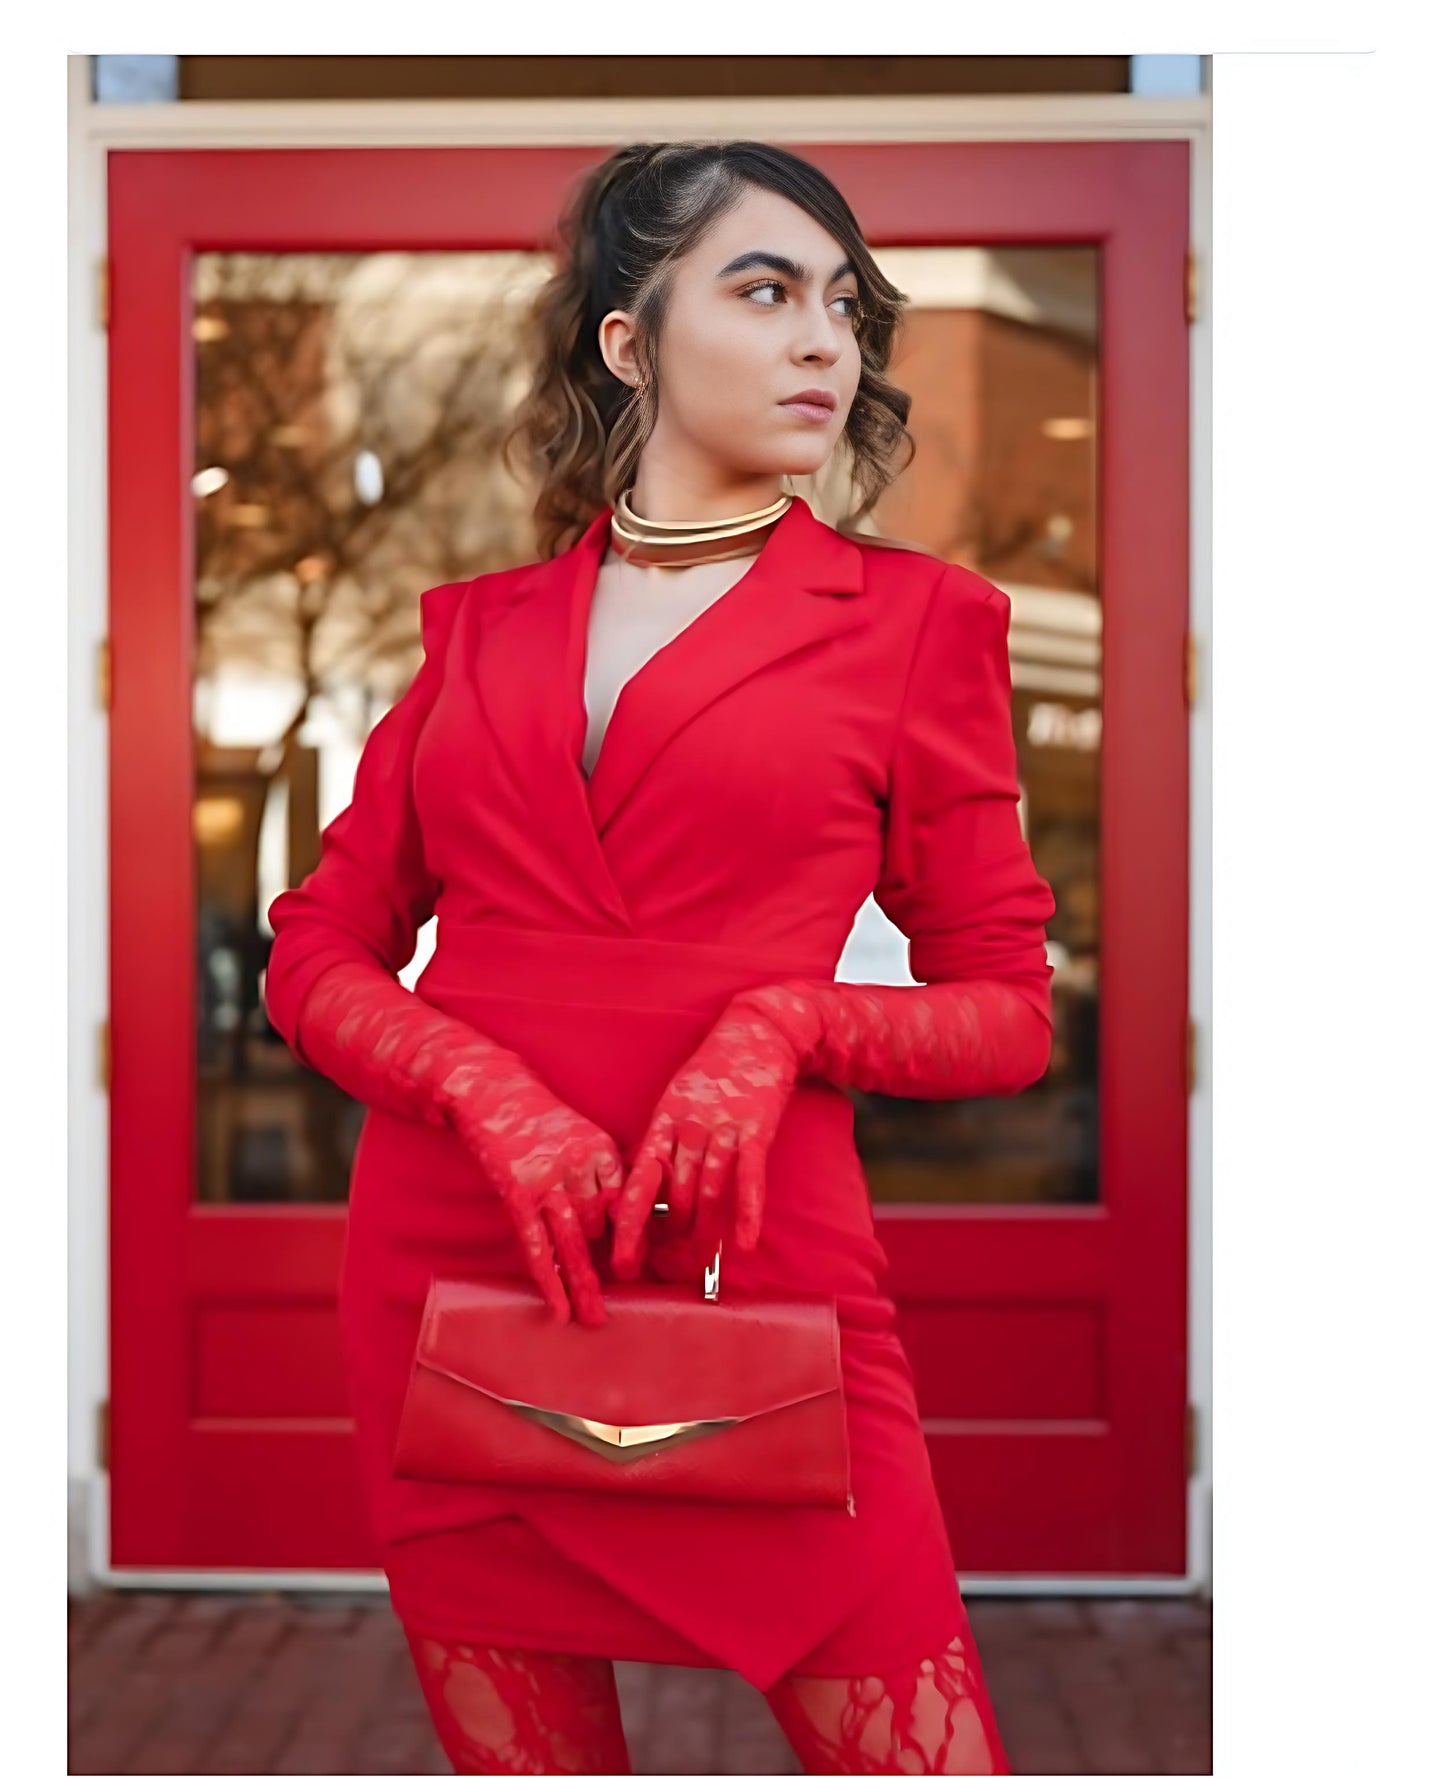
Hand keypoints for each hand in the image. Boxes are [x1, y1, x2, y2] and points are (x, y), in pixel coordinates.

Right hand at [447, 1084, 623, 1328]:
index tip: (648, 1268)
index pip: (630, 1204)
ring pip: (575, 1244)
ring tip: (595, 1319)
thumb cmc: (541, 1121)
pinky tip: (559, 1308)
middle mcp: (580, 1166)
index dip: (639, 1239)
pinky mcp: (517, 1195)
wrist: (493, 1095)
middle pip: (605, 1228)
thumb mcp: (583, 1137)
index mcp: (603, 1151)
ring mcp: (547, 1181)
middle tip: (627, 1300)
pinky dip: (550, 1280)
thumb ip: (604, 1175)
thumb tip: (629, 1221)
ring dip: (586, 1286)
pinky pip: (538, 1246)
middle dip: (614, 1266)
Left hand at [608, 994, 803, 1278]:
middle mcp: (687, 1129)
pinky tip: (743, 1242)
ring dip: (702, 1231)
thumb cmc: (713, 1072)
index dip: (627, 1224)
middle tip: (664, 1267)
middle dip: (667, 1236)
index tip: (620, 1258)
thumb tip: (644, 1187)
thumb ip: (662, 1143)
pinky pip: (749, 1177)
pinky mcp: (755, 1129)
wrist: (756, 1034)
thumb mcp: (675, 1101)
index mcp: (662, 1123)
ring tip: (697, 1264)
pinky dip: (747, 1212)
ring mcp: (722, 1129)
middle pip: (672, 1194)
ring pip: (707, 1191)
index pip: (637, 1182)